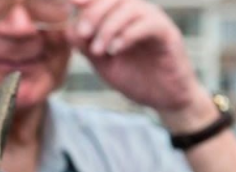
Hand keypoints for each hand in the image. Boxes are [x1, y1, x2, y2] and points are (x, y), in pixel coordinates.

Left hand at [67, 0, 202, 112]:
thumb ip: (87, 47)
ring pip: (129, 8)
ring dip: (109, 27)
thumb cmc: (136, 79)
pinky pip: (147, 24)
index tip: (70, 3)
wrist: (164, 99)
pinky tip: (115, 50)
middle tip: (83, 33)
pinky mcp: (167, 33)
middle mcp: (138, 13)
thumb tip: (68, 30)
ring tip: (99, 50)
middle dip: (94, 13)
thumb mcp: (104, 64)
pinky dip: (127, 35)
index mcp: (122, 17)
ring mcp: (154, 20)